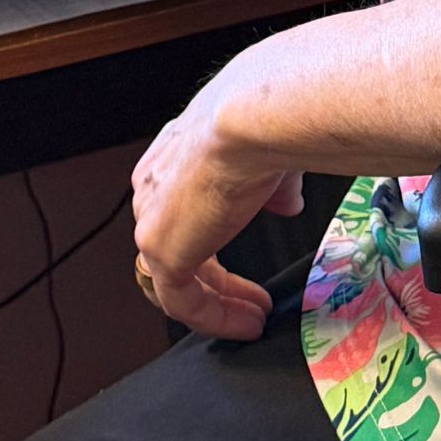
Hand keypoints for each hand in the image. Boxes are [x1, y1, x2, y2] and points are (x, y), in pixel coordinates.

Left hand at [132, 63, 305, 337]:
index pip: (186, 204)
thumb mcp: (271, 151)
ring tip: (255, 317)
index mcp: (176, 151)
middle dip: (220, 277)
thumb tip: (286, 205)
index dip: (218, 232)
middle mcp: (156, 183)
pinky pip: (182, 300)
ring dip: (220, 301)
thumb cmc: (264, 117)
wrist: (253, 118)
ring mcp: (154, 218)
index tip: (248, 251)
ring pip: (178, 275)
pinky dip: (217, 317)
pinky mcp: (161, 250)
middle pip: (180, 243)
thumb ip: (273, 185)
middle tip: (254, 300)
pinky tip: (248, 323)